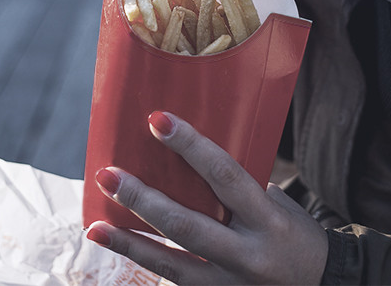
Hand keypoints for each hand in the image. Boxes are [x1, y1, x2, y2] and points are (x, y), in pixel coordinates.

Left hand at [86, 111, 327, 284]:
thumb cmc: (295, 235)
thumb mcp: (279, 205)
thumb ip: (239, 187)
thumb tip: (190, 156)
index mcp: (269, 220)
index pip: (225, 175)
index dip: (191, 146)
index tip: (158, 120)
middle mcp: (248, 254)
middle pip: (186, 225)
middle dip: (142, 200)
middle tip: (108, 175)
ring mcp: (231, 283)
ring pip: (172, 264)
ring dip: (129, 243)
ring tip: (95, 226)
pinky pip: (175, 281)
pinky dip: (145, 263)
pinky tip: (118, 248)